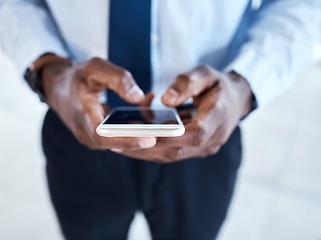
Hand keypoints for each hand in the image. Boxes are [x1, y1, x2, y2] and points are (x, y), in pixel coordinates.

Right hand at [42, 57, 156, 149]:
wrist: (59, 89)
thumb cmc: (77, 77)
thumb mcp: (95, 67)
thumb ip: (118, 79)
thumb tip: (139, 97)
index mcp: (82, 116)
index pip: (105, 136)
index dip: (128, 139)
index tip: (151, 138)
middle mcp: (86, 134)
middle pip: (117, 144)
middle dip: (143, 140)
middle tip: (169, 134)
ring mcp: (92, 139)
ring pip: (121, 143)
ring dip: (142, 136)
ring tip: (166, 126)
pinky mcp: (99, 138)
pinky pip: (119, 139)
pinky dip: (136, 131)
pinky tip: (152, 117)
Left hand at [116, 65, 252, 162]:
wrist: (234, 100)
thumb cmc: (218, 85)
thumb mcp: (206, 74)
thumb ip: (187, 83)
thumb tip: (165, 100)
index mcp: (218, 118)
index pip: (194, 134)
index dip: (170, 136)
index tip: (143, 132)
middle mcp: (212, 140)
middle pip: (176, 151)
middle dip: (146, 147)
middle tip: (118, 142)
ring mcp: (203, 148)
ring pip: (170, 155)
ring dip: (144, 150)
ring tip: (118, 143)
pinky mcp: (194, 150)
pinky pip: (171, 151)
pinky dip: (151, 146)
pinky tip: (132, 138)